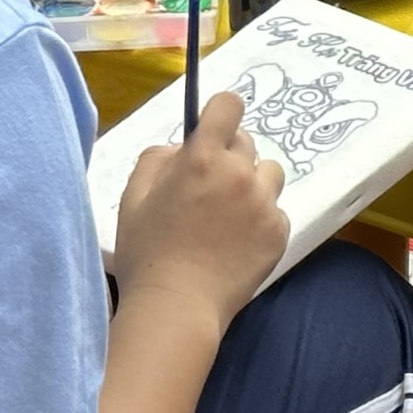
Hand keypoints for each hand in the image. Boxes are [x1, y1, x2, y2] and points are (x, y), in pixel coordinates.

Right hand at [111, 90, 286, 330]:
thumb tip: (179, 146)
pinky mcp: (279, 231)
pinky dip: (261, 219)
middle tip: (208, 189)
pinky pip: (275, 210)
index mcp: (202, 158)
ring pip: (267, 173)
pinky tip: (237, 242)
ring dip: (251, 184)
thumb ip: (155, 160)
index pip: (229, 106)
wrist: (176, 307)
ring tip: (227, 215)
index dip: (220, 113)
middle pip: (246, 142)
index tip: (212, 130)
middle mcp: (239, 173)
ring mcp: (264, 202)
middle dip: (228, 156)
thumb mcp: (133, 200)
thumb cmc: (147, 254)